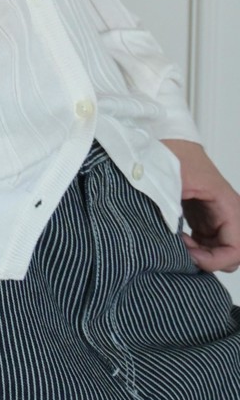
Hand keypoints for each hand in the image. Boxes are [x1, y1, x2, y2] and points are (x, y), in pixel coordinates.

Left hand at [163, 139, 239, 272]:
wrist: (166, 138)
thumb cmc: (172, 153)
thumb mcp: (169, 181)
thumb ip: (171, 209)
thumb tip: (169, 238)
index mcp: (228, 204)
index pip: (236, 250)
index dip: (214, 261)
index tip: (190, 255)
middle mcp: (229, 212)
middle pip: (232, 255)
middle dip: (209, 259)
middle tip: (183, 249)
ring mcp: (218, 216)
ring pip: (221, 251)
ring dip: (202, 254)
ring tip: (179, 242)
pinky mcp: (206, 217)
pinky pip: (210, 243)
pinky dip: (197, 247)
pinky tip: (178, 238)